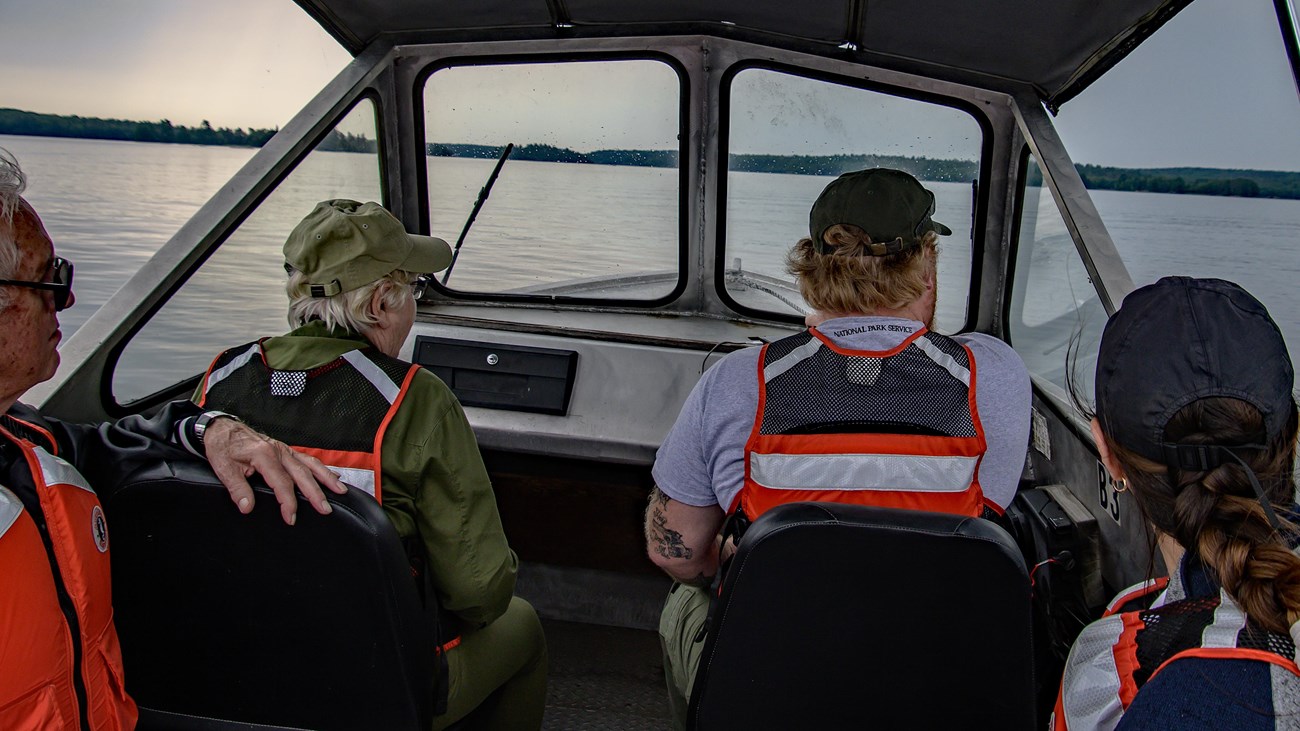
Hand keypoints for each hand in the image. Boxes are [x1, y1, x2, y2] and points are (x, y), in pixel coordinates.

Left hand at [202, 417, 346, 524]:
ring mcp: (284, 449)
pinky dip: (321, 468)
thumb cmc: (223, 446)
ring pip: (310, 464)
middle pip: (302, 474)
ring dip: (326, 478)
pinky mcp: (284, 449)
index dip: (287, 502)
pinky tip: (332, 475)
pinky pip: (307, 459)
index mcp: (264, 455)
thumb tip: (247, 507)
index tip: (290, 517)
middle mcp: (278, 451)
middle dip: (315, 493)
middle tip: (325, 509)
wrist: (222, 428)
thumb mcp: (224, 469)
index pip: (281, 483)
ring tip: (340, 490)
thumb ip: (237, 489)